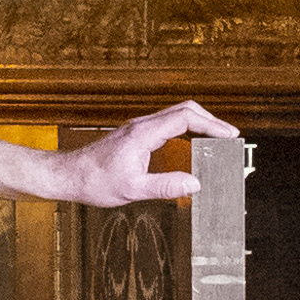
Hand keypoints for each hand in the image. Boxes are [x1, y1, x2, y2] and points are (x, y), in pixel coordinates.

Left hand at [27, 98, 237, 208]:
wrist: (69, 175)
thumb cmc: (95, 181)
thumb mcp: (132, 190)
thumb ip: (165, 186)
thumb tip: (196, 184)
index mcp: (144, 134)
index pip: (185, 118)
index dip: (211, 124)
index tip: (229, 135)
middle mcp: (142, 125)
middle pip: (185, 109)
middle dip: (211, 120)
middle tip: (230, 136)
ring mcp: (139, 128)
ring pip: (176, 114)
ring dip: (200, 122)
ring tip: (218, 138)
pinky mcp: (136, 135)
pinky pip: (168, 123)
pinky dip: (187, 128)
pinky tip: (193, 142)